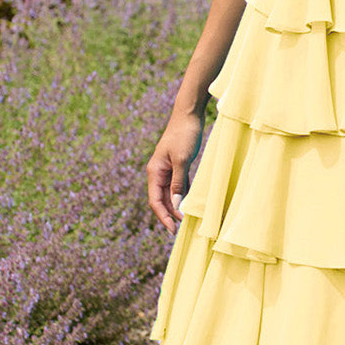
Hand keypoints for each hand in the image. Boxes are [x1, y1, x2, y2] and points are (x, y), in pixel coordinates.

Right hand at [147, 108, 203, 233]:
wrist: (189, 114)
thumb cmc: (184, 134)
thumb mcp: (182, 160)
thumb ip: (178, 183)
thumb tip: (176, 205)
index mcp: (154, 171)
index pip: (155, 200)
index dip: (162, 216)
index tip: (172, 229)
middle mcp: (158, 172)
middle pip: (161, 199)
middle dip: (169, 214)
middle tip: (180, 230)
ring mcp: (167, 169)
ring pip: (170, 194)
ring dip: (176, 207)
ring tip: (185, 221)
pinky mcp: (177, 166)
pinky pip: (178, 186)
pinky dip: (182, 196)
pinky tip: (189, 205)